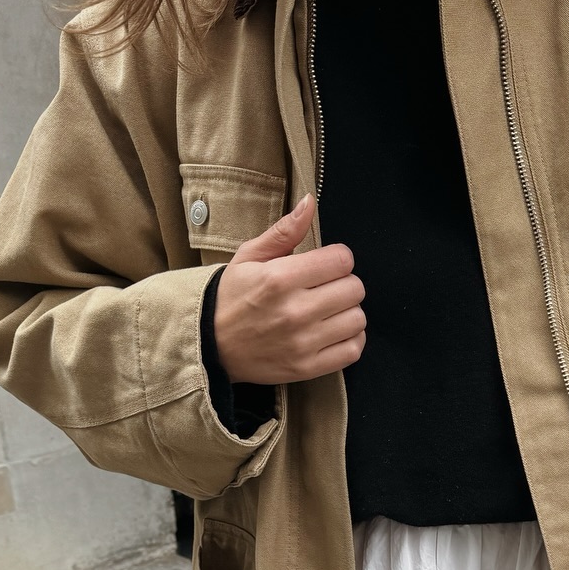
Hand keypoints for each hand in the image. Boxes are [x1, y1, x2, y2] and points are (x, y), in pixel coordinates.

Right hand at [212, 195, 365, 383]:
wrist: (211, 346)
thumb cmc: (231, 297)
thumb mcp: (249, 257)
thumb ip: (284, 231)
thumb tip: (310, 202)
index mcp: (280, 278)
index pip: (341, 260)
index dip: (338, 258)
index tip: (326, 264)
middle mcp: (294, 311)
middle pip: (354, 289)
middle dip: (344, 283)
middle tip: (326, 287)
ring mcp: (303, 342)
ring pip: (357, 319)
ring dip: (349, 311)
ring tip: (329, 310)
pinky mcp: (307, 367)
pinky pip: (353, 350)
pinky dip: (351, 339)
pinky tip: (335, 331)